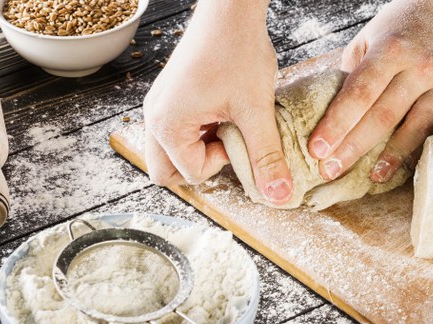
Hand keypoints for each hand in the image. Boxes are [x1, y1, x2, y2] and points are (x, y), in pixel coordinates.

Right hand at [143, 0, 292, 204]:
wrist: (230, 8)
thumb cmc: (237, 50)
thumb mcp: (256, 110)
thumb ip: (266, 156)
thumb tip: (278, 195)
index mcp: (166, 124)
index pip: (190, 173)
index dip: (221, 163)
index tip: (240, 136)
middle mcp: (154, 117)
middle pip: (166, 172)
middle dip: (200, 167)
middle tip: (228, 145)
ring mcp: (159, 105)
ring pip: (171, 152)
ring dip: (200, 150)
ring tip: (226, 126)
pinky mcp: (170, 96)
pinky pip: (177, 131)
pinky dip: (199, 133)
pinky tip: (222, 113)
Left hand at [307, 0, 432, 181]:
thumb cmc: (406, 27)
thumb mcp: (372, 37)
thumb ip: (353, 72)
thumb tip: (329, 114)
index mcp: (391, 49)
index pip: (358, 93)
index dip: (336, 124)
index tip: (317, 149)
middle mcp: (420, 66)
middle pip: (382, 117)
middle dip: (353, 147)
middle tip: (331, 170)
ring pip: (415, 129)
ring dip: (390, 157)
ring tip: (372, 177)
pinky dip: (420, 150)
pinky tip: (405, 166)